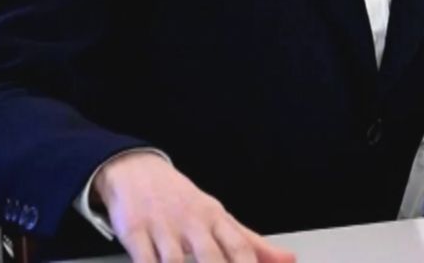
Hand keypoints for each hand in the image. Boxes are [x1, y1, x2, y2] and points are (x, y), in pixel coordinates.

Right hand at [94, 152, 294, 262]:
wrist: (137, 170)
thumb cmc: (184, 201)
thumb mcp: (219, 217)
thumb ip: (252, 243)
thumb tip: (289, 260)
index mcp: (216, 218)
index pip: (240, 247)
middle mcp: (192, 222)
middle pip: (211, 256)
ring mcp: (162, 227)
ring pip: (175, 262)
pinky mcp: (134, 232)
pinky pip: (144, 259)